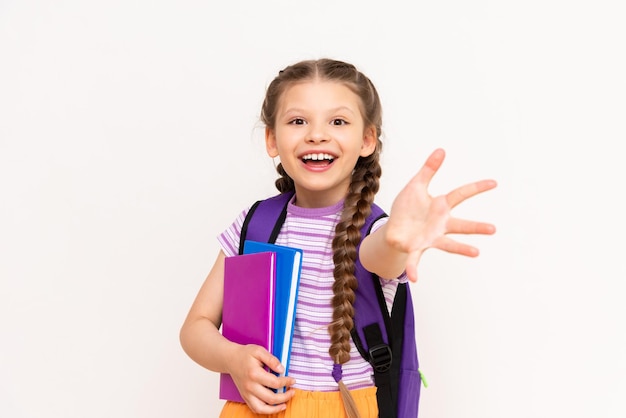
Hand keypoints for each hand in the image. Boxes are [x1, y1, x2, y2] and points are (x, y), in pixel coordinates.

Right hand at [226, 343, 295, 412]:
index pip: (275, 383)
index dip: (286, 382)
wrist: (230, 359)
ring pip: (262, 409)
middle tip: (293, 391)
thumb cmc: (245, 354)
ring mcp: (246, 394)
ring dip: (276, 408)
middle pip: (271, 398)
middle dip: (285, 396)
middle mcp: (250, 386)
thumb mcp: (259, 350)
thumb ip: (271, 359)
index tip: (292, 380)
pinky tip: (274, 407)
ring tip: (285, 404)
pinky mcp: (245, 397)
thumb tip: (282, 369)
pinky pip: (255, 409)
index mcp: (254, 374)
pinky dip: (266, 411)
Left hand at [386, 148, 496, 281]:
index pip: (461, 194)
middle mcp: (440, 224)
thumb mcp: (415, 185)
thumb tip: (441, 150)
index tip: (494, 183)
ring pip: (448, 244)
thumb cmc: (408, 207)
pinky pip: (415, 260)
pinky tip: (415, 278)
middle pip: (461, 224)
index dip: (476, 188)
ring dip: (461, 248)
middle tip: (493, 229)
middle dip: (476, 227)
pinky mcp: (416, 248)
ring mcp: (430, 237)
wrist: (394, 227)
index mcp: (440, 206)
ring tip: (476, 252)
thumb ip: (428, 169)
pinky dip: (414, 268)